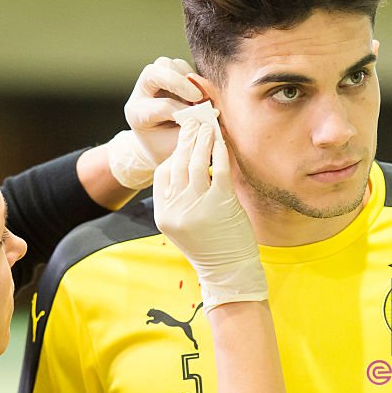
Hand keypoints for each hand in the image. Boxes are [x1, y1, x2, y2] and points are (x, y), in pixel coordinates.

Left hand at [108, 57, 202, 188]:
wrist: (157, 143)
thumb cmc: (168, 148)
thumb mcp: (177, 146)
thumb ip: (192, 131)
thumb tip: (214, 113)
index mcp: (137, 114)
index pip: (162, 106)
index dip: (185, 112)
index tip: (201, 120)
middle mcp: (140, 93)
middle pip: (154, 73)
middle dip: (179, 83)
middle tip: (199, 97)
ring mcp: (150, 81)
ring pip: (167, 64)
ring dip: (187, 78)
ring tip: (198, 98)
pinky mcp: (164, 74)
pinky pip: (179, 65)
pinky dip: (192, 76)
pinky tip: (197, 94)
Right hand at [154, 120, 266, 310]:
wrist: (228, 270)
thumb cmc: (211, 245)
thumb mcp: (185, 224)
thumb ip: (181, 198)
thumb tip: (188, 164)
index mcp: (164, 214)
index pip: (163, 174)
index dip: (172, 153)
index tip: (182, 138)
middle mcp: (175, 209)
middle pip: (177, 164)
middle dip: (186, 139)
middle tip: (194, 122)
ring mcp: (196, 207)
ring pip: (194, 162)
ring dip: (201, 140)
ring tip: (207, 125)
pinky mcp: (219, 204)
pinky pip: (216, 169)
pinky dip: (219, 151)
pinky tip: (221, 141)